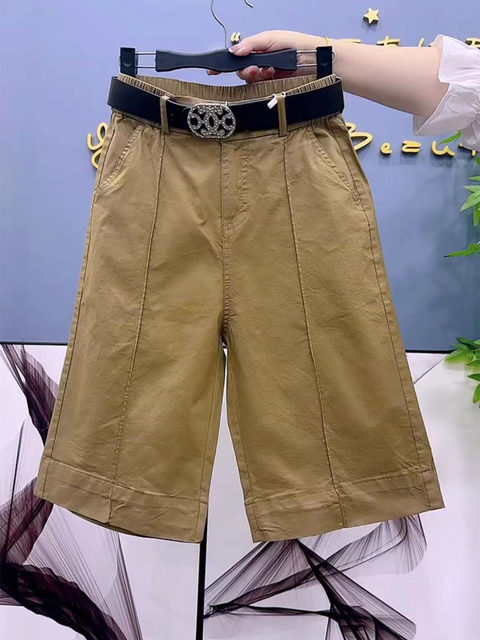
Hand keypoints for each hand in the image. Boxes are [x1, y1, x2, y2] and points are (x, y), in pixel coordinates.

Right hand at [207, 30, 328, 82]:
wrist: (317, 61)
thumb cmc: (298, 45)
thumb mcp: (272, 38)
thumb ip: (252, 43)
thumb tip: (234, 51)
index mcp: (259, 50)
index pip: (238, 57)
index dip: (225, 63)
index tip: (212, 70)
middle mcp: (261, 64)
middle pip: (242, 71)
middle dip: (244, 70)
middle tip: (254, 69)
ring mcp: (267, 77)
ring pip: (250, 81)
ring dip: (254, 77)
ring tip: (266, 71)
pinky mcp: (273, 88)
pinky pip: (260, 90)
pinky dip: (262, 84)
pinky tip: (271, 76)